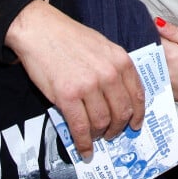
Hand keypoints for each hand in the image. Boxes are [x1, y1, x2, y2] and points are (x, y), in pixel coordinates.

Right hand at [6, 0, 144, 156]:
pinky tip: (84, 148)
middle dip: (118, 128)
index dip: (137, 114)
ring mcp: (89, 85)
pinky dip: (84, 143)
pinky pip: (81, 128)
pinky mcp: (68, 96)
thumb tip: (119, 96)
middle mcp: (108, 73)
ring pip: (102, 122)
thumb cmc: (68, 36)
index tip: (134, 124)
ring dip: (99, 135)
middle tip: (111, 133)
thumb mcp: (102, 45)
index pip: (137, 94)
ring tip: (94, 137)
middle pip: (122, 112)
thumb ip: (114, 67)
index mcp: (119, 59)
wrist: (40, 30)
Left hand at [156, 19, 177, 112]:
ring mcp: (166, 86)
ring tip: (167, 57)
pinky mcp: (169, 95)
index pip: (150, 40)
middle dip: (150, 46)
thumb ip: (176, 33)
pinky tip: (170, 70)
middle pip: (147, 55)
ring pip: (150, 69)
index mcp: (172, 56)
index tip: (154, 30)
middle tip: (162, 43)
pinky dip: (157, 73)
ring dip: (152, 61)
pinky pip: (156, 81)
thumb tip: (157, 23)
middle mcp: (165, 72)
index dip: (151, 33)